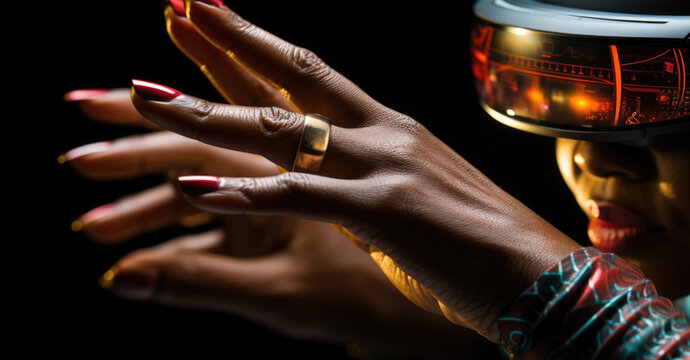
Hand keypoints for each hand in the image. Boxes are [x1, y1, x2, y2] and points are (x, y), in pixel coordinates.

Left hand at [62, 3, 493, 356]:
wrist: (544, 273)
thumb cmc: (485, 246)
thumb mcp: (424, 199)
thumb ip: (378, 184)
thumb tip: (348, 184)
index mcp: (394, 130)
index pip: (316, 73)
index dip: (262, 43)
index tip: (218, 15)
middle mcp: (386, 134)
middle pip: (294, 76)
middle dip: (230, 43)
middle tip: (176, 11)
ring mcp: (384, 168)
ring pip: (280, 131)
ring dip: (206, 113)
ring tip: (146, 96)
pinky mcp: (385, 212)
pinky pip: (300, 195)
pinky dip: (244, 193)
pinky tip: (194, 189)